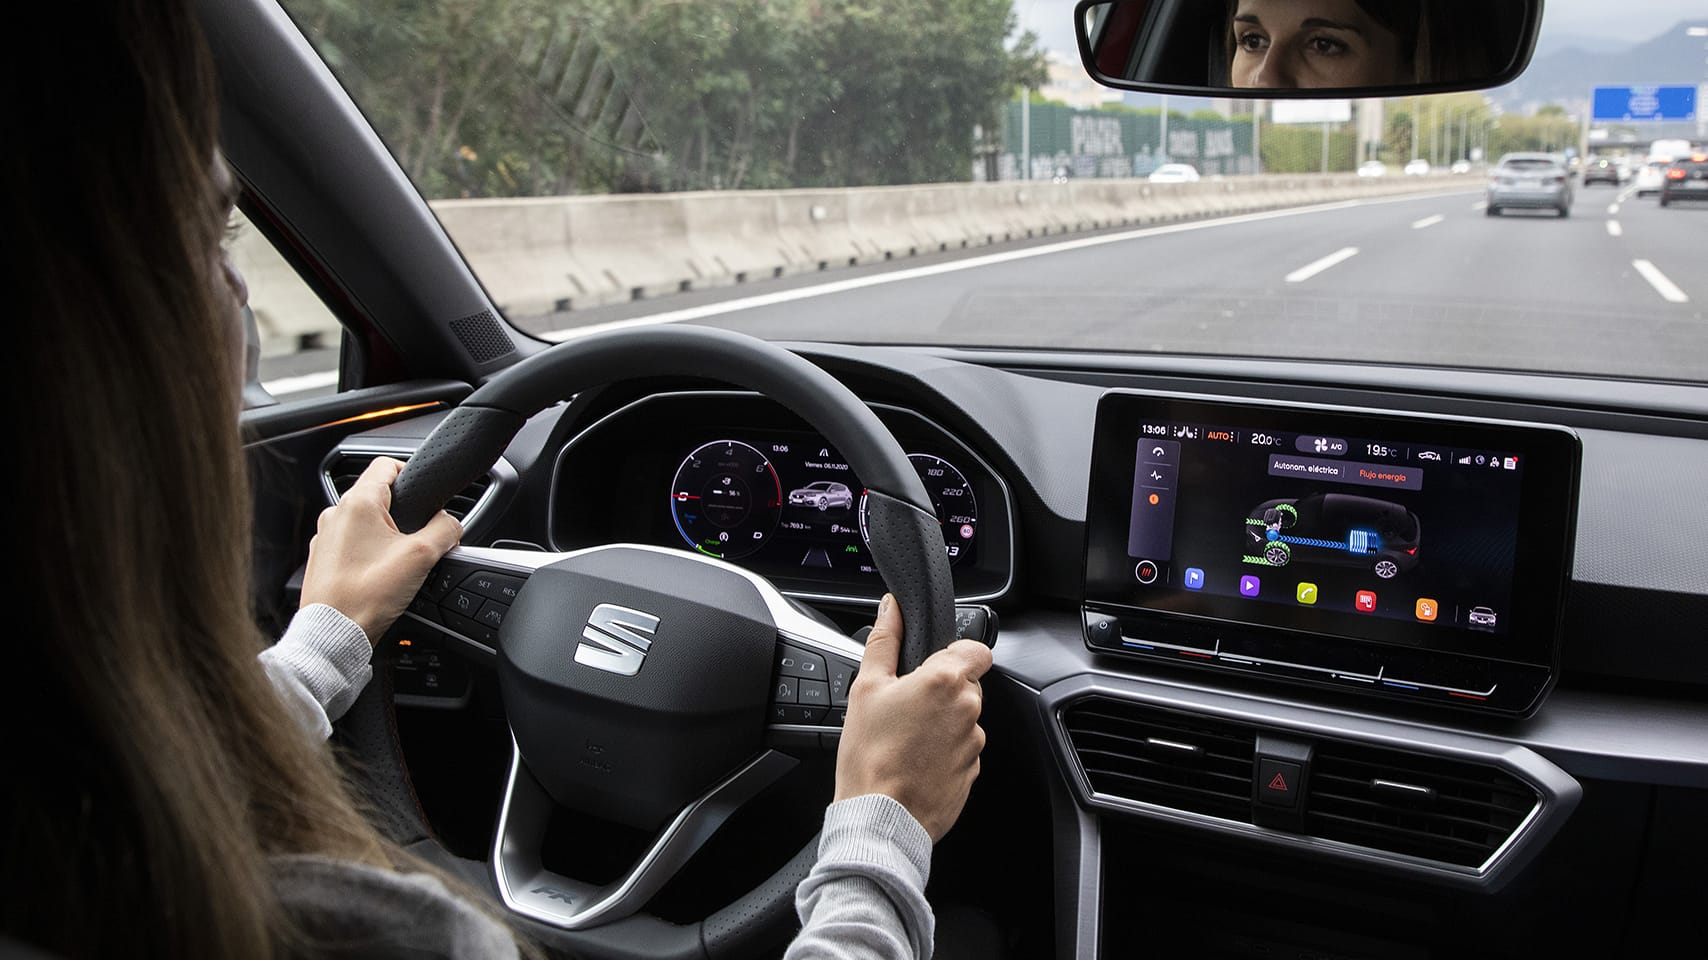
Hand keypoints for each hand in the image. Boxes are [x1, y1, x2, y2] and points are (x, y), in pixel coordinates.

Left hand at [300, 457, 461, 643]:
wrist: (332, 635)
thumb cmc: (365, 597)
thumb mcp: (421, 557)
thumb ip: (444, 531)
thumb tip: (452, 525)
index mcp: (357, 503)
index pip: (386, 464)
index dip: (410, 472)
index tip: (425, 493)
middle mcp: (335, 515)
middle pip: (378, 496)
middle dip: (404, 513)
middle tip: (421, 538)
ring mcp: (326, 538)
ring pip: (366, 523)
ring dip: (386, 535)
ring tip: (401, 562)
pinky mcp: (323, 561)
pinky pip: (353, 545)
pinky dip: (370, 553)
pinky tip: (381, 576)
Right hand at [834, 593, 992, 841]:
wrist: (881, 817)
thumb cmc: (870, 754)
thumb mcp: (866, 687)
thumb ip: (884, 641)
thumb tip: (891, 609)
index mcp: (946, 680)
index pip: (976, 648)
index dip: (956, 652)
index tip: (932, 666)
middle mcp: (969, 709)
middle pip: (966, 685)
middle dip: (940, 691)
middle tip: (905, 707)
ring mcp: (974, 743)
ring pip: (963, 719)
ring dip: (942, 723)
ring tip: (905, 739)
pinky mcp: (973, 772)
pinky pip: (961, 751)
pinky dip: (943, 752)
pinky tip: (914, 761)